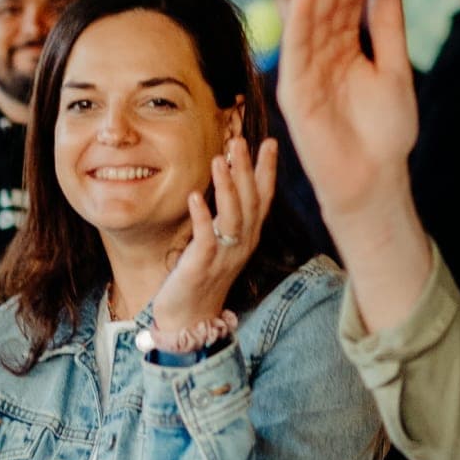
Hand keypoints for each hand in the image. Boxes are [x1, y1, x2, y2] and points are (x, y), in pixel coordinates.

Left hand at [138, 137, 279, 354]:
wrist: (190, 318)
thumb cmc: (201, 278)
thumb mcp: (219, 244)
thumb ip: (225, 218)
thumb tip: (226, 185)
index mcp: (249, 237)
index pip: (263, 198)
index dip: (267, 171)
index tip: (270, 142)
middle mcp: (242, 244)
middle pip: (251, 202)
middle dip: (247, 169)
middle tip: (240, 140)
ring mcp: (225, 256)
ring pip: (233, 217)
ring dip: (227, 187)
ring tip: (220, 160)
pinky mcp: (202, 267)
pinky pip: (206, 239)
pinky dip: (202, 217)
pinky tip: (195, 197)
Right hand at [275, 0, 417, 220]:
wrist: (374, 178)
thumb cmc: (386, 131)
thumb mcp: (394, 70)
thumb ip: (388, 27)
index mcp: (348, 51)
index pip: (352, 7)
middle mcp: (324, 56)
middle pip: (332, 10)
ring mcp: (308, 71)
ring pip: (313, 23)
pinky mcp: (295, 89)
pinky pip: (295, 49)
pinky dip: (300, 20)